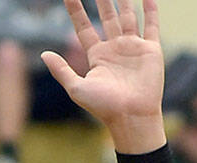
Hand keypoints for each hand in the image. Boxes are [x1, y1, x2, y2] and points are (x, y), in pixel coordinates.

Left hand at [40, 0, 165, 153]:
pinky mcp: (150, 50)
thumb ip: (61, 70)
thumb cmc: (104, 107)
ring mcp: (132, 48)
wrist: (132, 117)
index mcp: (97, 56)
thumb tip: (44, 54)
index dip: (76, 10)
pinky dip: (151, 9)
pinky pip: (151, 24)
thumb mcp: (77, 88)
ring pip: (128, 16)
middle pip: (107, 17)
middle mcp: (114, 49)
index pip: (84, 27)